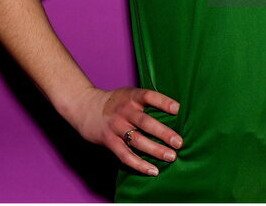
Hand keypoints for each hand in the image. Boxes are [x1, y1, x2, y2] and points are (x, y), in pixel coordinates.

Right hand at [61, 86, 182, 176]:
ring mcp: (116, 126)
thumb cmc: (116, 102)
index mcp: (131, 96)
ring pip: (137, 140)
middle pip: (145, 122)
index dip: (163, 102)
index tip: (178, 109)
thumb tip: (176, 114)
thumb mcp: (129, 95)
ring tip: (171, 157)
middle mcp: (124, 111)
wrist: (86, 107)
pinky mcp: (109, 141)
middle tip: (179, 142)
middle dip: (163, 133)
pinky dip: (139, 164)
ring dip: (155, 150)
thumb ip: (146, 103)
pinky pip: (125, 155)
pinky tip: (153, 170)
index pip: (149, 96)